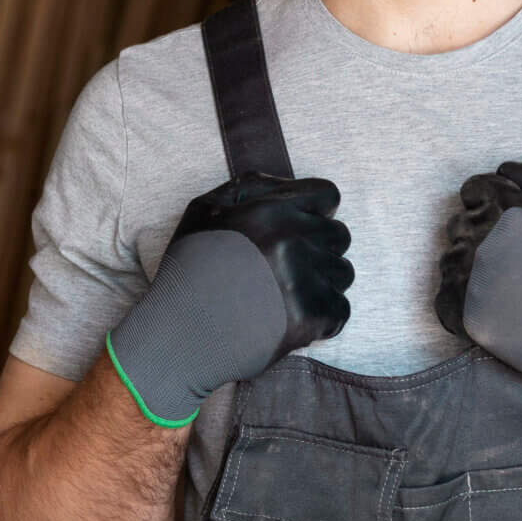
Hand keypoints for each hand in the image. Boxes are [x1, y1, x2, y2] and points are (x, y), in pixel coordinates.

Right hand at [106, 174, 352, 425]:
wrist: (178, 335)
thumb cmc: (188, 272)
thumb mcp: (204, 211)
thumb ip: (250, 188)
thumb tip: (289, 185)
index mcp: (268, 210)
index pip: (328, 196)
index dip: (317, 213)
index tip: (302, 232)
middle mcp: (290, 239)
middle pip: (339, 236)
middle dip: (319, 250)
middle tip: (288, 271)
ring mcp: (303, 278)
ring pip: (343, 274)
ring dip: (322, 284)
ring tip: (286, 297)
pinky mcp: (310, 316)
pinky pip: (341, 311)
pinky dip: (323, 320)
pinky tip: (293, 320)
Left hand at [435, 161, 521, 424]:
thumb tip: (508, 169)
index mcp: (508, 211)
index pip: (474, 189)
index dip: (496, 201)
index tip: (517, 221)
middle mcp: (481, 244)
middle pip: (461, 222)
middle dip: (485, 231)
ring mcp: (469, 283)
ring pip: (451, 258)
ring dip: (473, 263)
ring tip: (514, 281)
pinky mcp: (465, 319)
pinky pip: (444, 296)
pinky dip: (464, 297)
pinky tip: (500, 302)